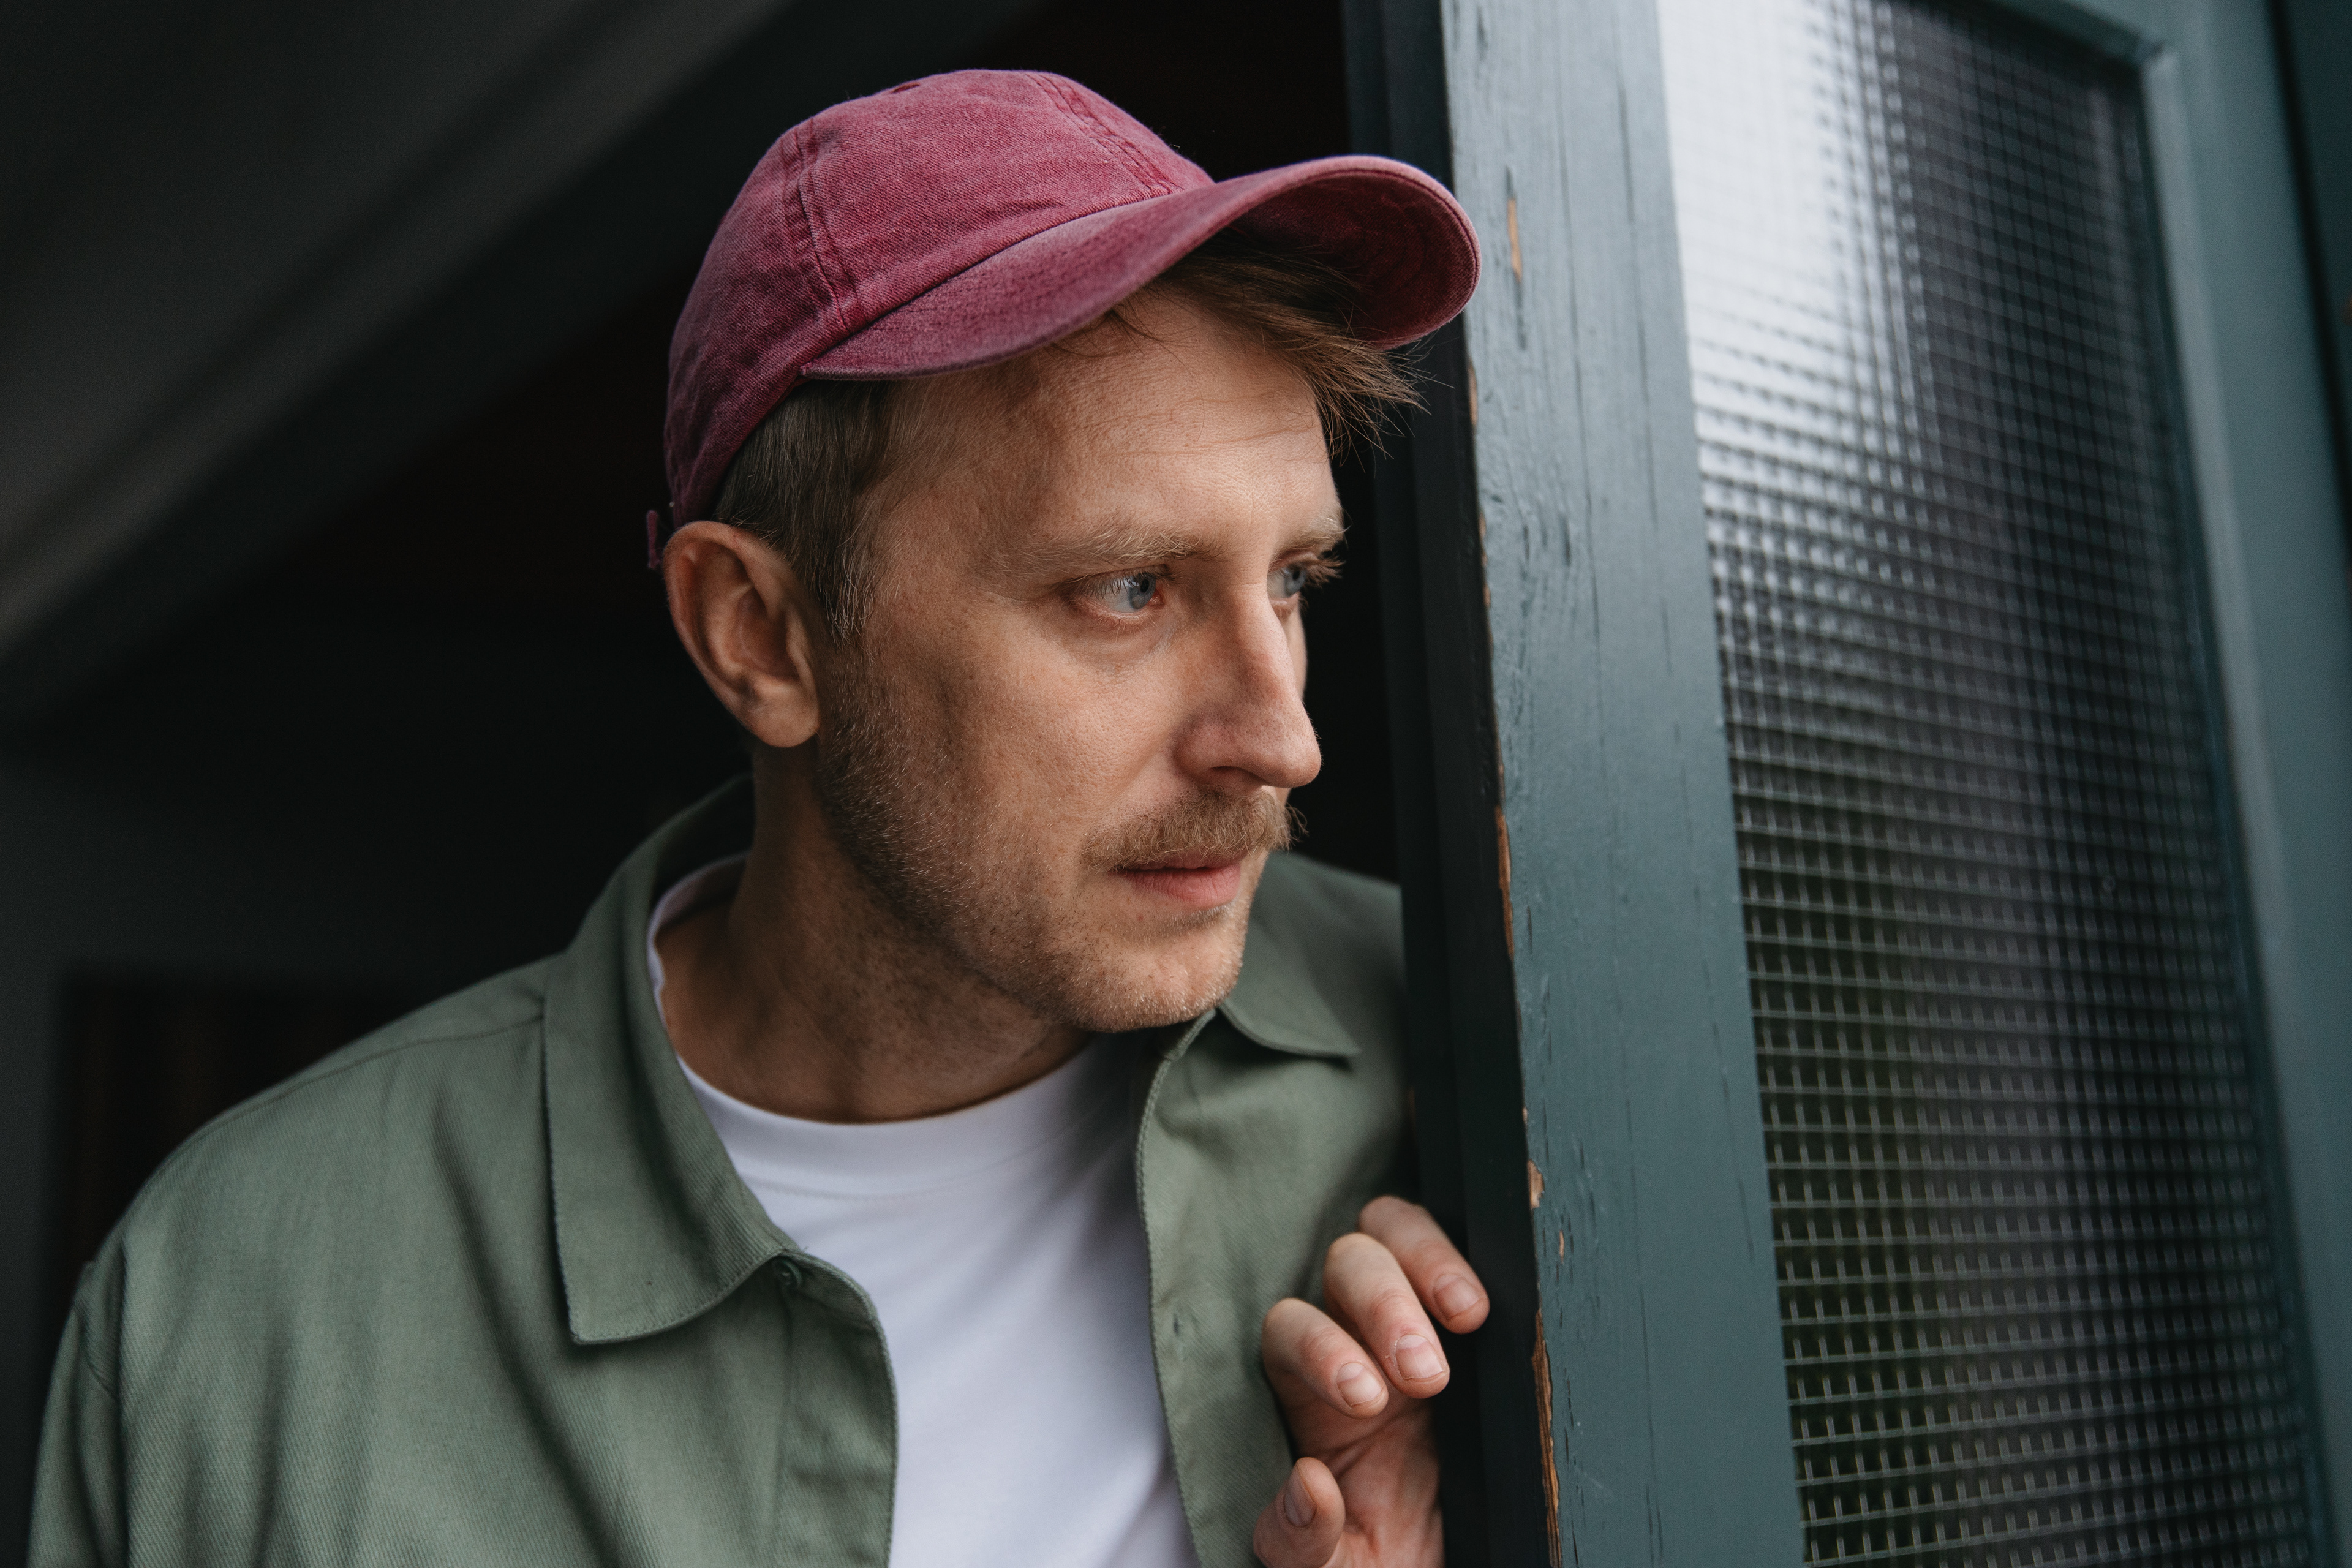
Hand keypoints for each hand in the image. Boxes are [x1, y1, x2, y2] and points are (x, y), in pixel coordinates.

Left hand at [1254, 1197, 1490, 1566]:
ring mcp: (1413, 1318)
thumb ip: (1302, 1544)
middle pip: (1345, 1266)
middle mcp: (1355, 1339)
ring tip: (1468, 1317)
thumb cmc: (1388, 1556)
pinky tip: (1487, 1307)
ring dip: (1427, 1263)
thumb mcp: (1342, 1566)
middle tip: (1427, 1375)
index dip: (1322, 1350)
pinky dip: (1464, 1256)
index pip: (1291, 1331)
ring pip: (1390, 1235)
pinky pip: (1454, 1250)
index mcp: (1311, 1395)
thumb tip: (1307, 1486)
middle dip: (1383, 1306)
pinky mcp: (1466, 1316)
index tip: (1366, 1400)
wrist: (1468, 1554)